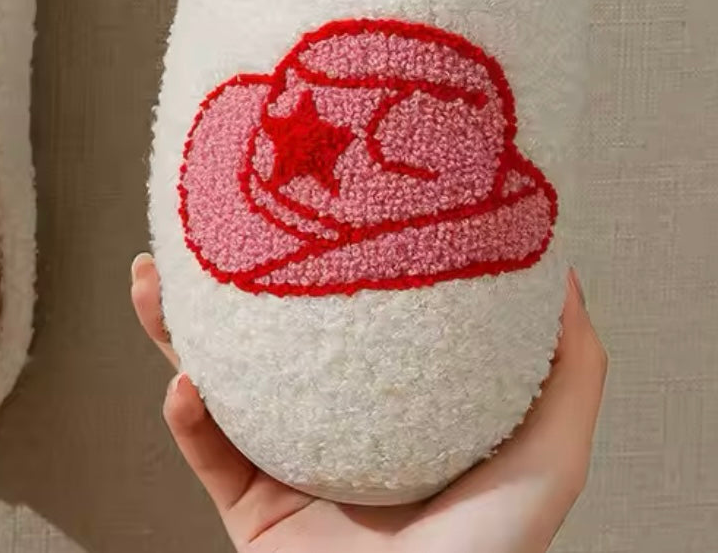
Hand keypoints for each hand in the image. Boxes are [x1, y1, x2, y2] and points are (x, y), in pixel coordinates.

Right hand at [131, 257, 606, 552]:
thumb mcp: (549, 456)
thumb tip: (561, 272)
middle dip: (222, 284)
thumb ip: (568, 371)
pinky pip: (206, 457)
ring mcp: (285, 471)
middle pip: (263, 341)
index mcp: (393, 410)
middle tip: (192, 232)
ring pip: (213, 386)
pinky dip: (185, 420)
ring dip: (173, 333)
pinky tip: (185, 385)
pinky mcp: (249, 516)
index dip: (316, 262)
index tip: (302, 202)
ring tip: (150, 281)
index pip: (344, 319)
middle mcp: (333, 432)